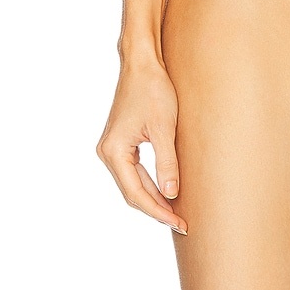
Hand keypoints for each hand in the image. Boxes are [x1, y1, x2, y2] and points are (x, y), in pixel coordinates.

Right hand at [96, 57, 187, 233]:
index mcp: (114, 151)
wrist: (142, 65)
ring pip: (133, 186)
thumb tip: (171, 196)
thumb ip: (167, 163)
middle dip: (157, 210)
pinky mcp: (121, 145)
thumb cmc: (153, 90)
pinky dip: (150, 186)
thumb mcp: (164, 129)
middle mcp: (108, 152)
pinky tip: (167, 195)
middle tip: (182, 224)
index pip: (136, 193)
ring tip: (176, 214)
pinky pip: (134, 174)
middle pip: (132, 193)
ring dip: (153, 200)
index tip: (179, 223)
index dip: (158, 212)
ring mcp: (112, 149)